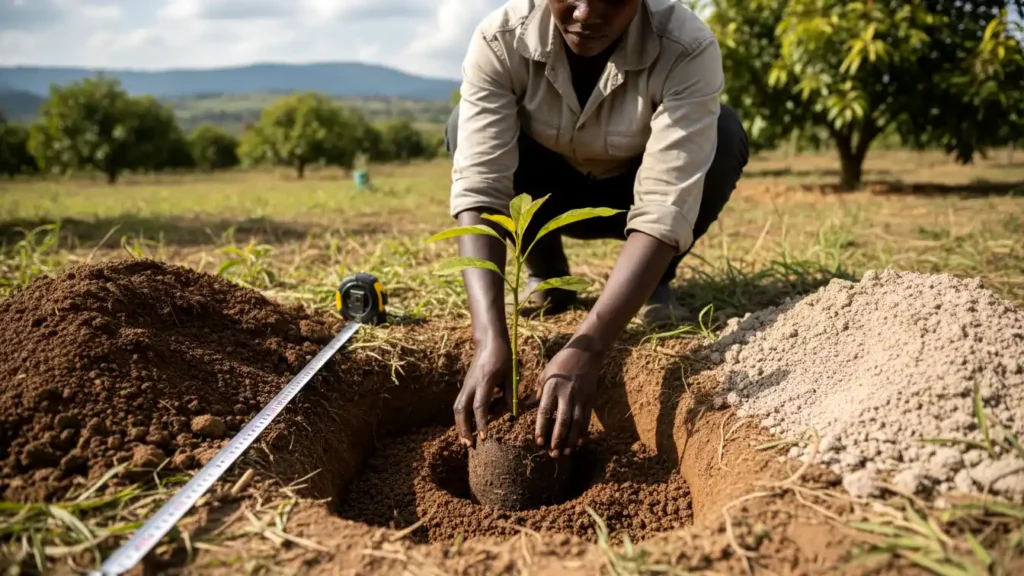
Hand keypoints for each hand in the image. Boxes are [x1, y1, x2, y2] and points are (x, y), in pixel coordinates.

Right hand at [453, 338, 511, 446]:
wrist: (489, 340)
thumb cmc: (502, 356)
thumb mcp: (511, 374)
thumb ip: (510, 394)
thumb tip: (510, 414)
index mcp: (485, 382)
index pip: (480, 406)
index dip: (481, 423)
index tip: (484, 437)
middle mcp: (472, 384)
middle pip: (462, 410)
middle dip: (464, 429)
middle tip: (469, 444)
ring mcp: (466, 384)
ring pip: (457, 407)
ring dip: (460, 425)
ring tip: (466, 440)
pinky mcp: (465, 385)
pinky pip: (460, 403)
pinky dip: (461, 417)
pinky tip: (467, 427)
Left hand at [534, 337, 600, 457]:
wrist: (585, 353)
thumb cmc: (561, 362)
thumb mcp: (545, 373)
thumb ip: (538, 391)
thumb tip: (526, 405)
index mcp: (552, 388)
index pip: (545, 412)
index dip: (542, 428)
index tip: (539, 442)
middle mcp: (567, 394)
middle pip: (562, 421)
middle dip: (557, 439)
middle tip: (553, 454)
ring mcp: (580, 397)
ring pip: (576, 423)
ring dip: (571, 440)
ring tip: (566, 452)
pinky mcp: (590, 399)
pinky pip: (587, 419)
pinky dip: (583, 432)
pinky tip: (579, 443)